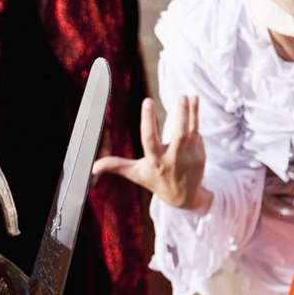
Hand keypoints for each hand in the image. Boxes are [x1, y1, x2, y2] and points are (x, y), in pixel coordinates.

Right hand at [92, 97, 207, 210]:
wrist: (183, 198)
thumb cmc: (155, 181)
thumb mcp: (135, 173)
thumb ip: (116, 165)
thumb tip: (93, 167)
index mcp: (155, 161)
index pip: (149, 139)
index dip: (148, 120)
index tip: (147, 101)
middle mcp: (173, 159)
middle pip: (179, 134)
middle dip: (181, 115)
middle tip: (181, 97)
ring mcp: (189, 157)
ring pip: (191, 131)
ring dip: (192, 113)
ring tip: (190, 96)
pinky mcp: (200, 155)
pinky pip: (197, 133)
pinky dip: (195, 117)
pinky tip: (194, 102)